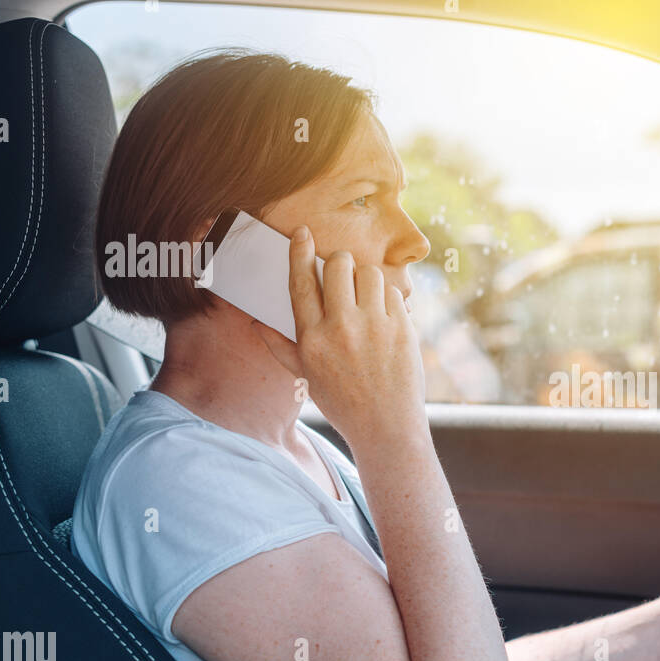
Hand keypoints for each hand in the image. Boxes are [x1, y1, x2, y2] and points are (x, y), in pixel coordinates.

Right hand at [253, 225, 425, 447]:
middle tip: (343, 275)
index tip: (303, 233)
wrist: (386, 426)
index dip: (300, 253)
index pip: (301, 283)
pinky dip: (389, 299)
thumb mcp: (306, 377)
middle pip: (339, 265)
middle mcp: (341, 328)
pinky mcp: (403, 328)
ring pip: (369, 273)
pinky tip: (386, 318)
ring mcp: (374, 327)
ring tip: (366, 299)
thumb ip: (281, 347)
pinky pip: (394, 293)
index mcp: (312, 339)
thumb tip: (256, 323)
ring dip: (366, 279)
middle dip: (341, 263)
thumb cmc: (343, 403)